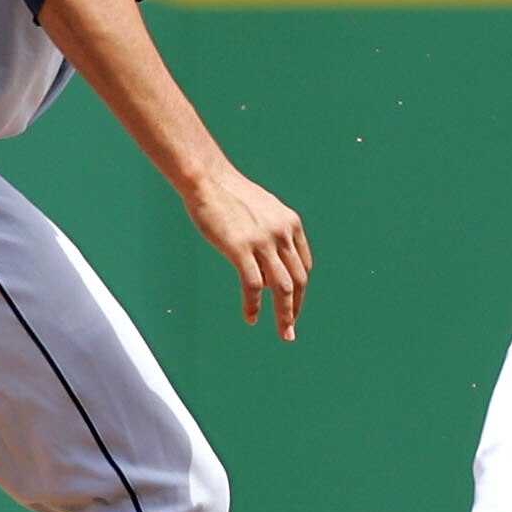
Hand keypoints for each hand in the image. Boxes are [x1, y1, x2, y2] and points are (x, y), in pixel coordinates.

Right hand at [182, 163, 311, 340]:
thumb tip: (273, 261)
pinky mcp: (241, 248)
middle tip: (291, 329)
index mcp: (291, 224)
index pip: (303, 265)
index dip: (300, 288)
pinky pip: (252, 286)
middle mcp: (283, 234)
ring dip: (284, 314)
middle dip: (296, 308)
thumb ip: (273, 233)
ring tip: (283, 332)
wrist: (208, 179)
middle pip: (298, 280)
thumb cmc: (230, 195)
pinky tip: (251, 318)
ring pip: (282, 288)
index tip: (293, 304)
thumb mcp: (263, 211)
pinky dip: (254, 305)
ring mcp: (263, 241)